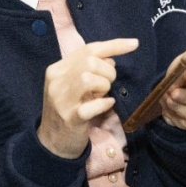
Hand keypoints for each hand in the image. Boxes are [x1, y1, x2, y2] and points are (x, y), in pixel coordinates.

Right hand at [38, 38, 139, 158]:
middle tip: (108, 85)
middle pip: (89, 62)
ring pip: (88, 79)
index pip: (87, 49)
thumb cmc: (67, 110)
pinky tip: (107, 105)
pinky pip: (91, 106)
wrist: (51, 142)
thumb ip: (88, 70)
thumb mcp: (73, 86)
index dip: (113, 45)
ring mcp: (61, 100)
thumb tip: (111, 59)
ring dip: (104, 86)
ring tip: (103, 95)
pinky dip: (104, 104)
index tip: (134, 44)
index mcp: (56, 70)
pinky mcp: (69, 118)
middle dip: (108, 72)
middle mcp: (56, 81)